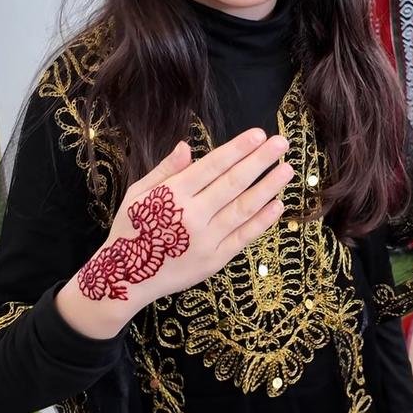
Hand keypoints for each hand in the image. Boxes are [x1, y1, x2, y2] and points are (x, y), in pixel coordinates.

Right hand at [76, 129, 292, 312]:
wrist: (126, 278)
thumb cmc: (132, 230)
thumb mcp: (138, 194)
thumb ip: (165, 170)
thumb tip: (187, 146)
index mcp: (172, 195)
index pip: (212, 166)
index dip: (237, 149)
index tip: (258, 135)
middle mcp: (192, 216)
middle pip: (232, 183)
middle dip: (259, 161)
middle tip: (281, 144)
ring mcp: (206, 240)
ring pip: (243, 208)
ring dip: (267, 188)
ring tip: (286, 170)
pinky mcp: (215, 260)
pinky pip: (243, 237)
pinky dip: (262, 221)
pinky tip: (277, 205)